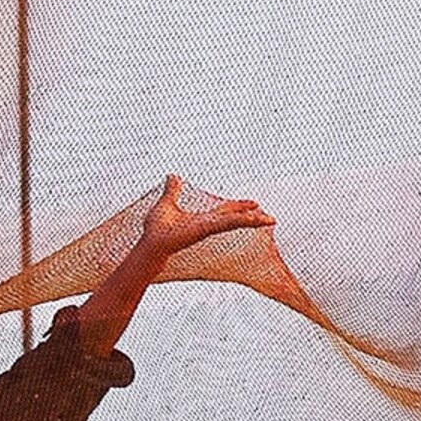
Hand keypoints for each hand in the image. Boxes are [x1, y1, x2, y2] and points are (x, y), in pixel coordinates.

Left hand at [136, 175, 272, 260]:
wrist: (150, 244)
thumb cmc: (155, 230)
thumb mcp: (166, 203)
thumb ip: (171, 191)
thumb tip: (172, 177)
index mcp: (201, 219)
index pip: (225, 211)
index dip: (239, 206)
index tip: (254, 204)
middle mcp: (207, 224)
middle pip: (235, 217)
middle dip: (252, 217)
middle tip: (270, 218)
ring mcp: (208, 228)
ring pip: (236, 221)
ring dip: (254, 220)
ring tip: (271, 220)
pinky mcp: (206, 229)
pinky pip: (228, 223)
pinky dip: (242, 220)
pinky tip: (255, 218)